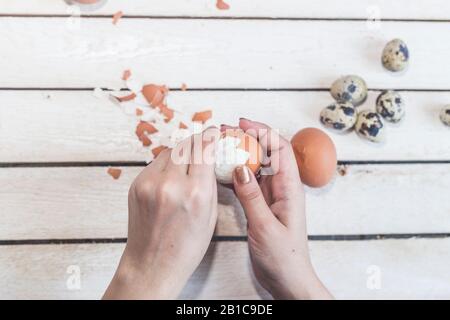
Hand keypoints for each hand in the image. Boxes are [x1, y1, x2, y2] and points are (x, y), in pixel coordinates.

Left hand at [104, 127, 219, 299]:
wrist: (152, 264)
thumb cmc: (185, 247)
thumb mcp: (210, 215)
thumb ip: (209, 183)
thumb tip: (208, 159)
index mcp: (195, 193)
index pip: (204, 149)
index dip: (210, 136)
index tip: (214, 131)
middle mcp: (171, 184)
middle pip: (186, 145)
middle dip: (197, 140)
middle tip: (203, 141)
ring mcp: (149, 183)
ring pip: (169, 151)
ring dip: (181, 151)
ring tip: (189, 159)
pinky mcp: (136, 184)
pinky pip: (156, 163)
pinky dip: (167, 163)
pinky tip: (172, 173)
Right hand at [230, 119, 331, 299]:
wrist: (288, 280)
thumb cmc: (284, 258)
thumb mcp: (265, 227)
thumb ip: (252, 197)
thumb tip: (240, 167)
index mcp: (289, 188)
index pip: (280, 148)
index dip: (262, 131)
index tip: (242, 124)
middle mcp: (282, 188)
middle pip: (267, 152)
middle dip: (248, 138)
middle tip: (225, 132)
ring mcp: (271, 196)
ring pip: (256, 166)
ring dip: (240, 154)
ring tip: (220, 147)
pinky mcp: (262, 205)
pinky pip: (248, 183)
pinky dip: (235, 175)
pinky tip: (220, 173)